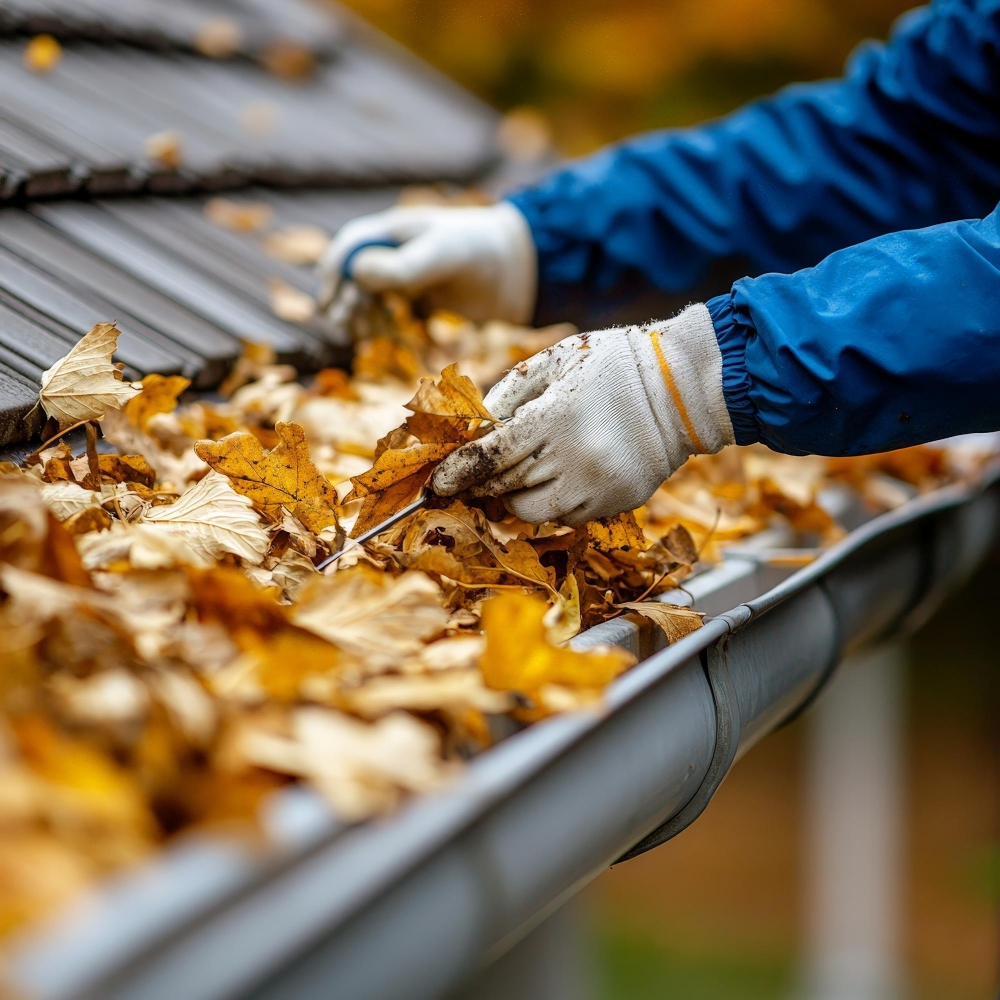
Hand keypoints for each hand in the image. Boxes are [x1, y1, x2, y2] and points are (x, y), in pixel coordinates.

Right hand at [315, 202, 536, 324]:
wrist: (522, 269)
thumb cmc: (481, 253)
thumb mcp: (440, 257)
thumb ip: (401, 267)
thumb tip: (355, 274)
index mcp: (396, 230)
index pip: (350, 246)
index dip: (333, 274)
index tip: (329, 305)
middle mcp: (398, 248)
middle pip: (354, 273)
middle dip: (345, 300)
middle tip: (348, 328)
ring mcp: (410, 271)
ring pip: (369, 294)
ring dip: (361, 315)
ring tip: (366, 337)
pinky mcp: (424, 293)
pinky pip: (390, 308)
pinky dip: (382, 323)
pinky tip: (385, 338)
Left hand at [431, 305, 734, 523]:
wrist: (680, 389)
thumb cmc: (610, 366)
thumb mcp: (554, 362)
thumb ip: (508, 397)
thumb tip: (471, 435)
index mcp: (556, 417)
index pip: (490, 457)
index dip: (457, 473)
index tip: (435, 485)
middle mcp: (574, 459)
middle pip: (504, 486)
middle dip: (482, 482)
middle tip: (473, 475)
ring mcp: (596, 487)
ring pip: (530, 511)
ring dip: (517, 494)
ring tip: (531, 467)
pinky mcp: (614, 504)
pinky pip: (564, 517)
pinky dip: (552, 500)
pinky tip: (565, 472)